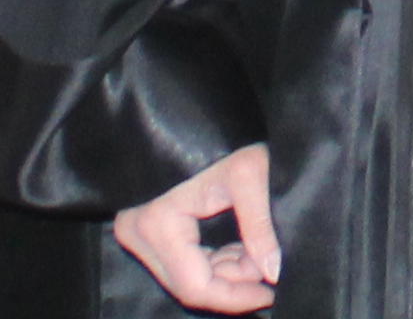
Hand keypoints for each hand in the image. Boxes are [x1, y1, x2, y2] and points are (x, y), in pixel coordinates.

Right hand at [114, 146, 275, 311]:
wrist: (198, 115)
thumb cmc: (220, 136)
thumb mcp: (249, 174)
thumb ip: (260, 226)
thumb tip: (272, 272)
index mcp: (158, 224)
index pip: (196, 286)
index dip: (235, 297)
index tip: (270, 292)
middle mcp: (140, 235)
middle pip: (191, 286)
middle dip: (234, 284)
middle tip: (269, 271)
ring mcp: (142, 235)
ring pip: (190, 277)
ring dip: (229, 274)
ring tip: (261, 255)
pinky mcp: (151, 232)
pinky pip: (187, 263)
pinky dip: (218, 262)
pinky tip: (244, 251)